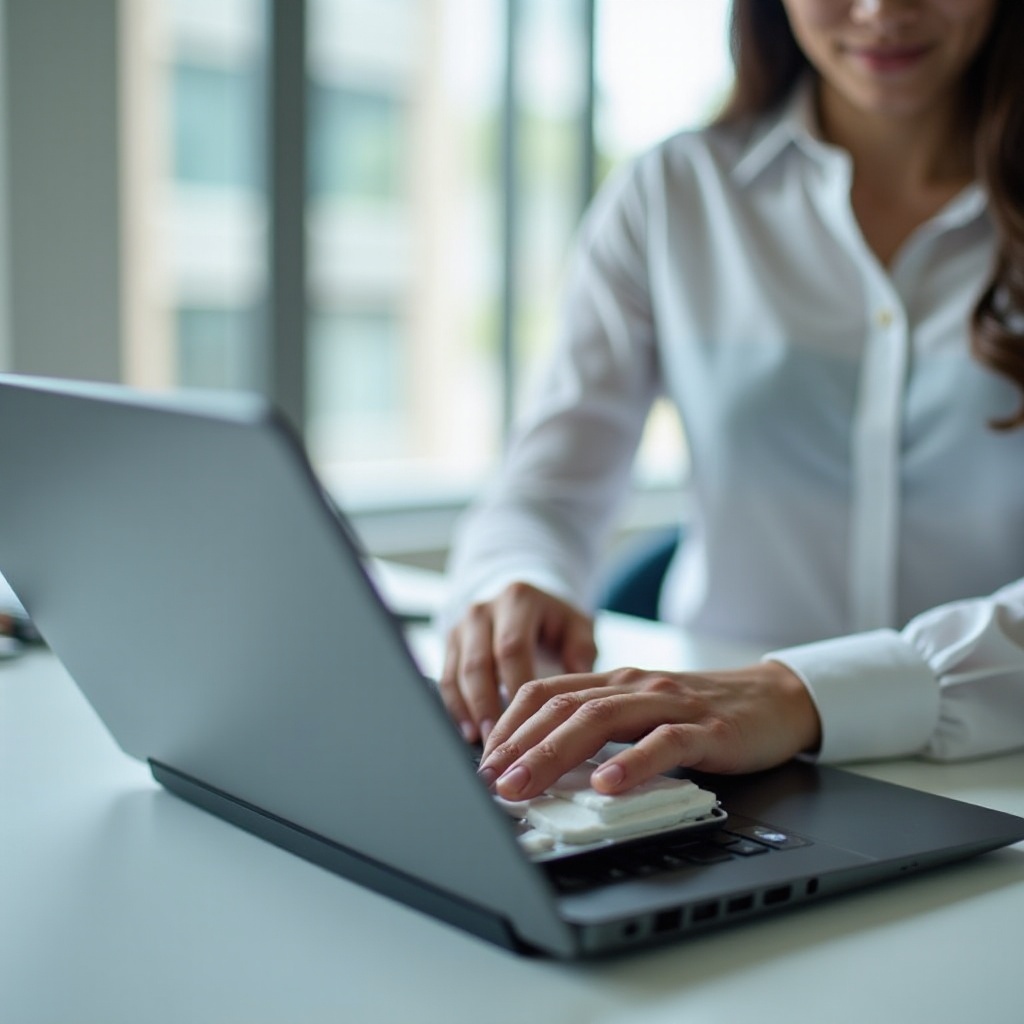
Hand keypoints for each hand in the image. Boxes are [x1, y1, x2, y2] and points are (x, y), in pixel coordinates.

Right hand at [439, 582, 596, 744]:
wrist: (526, 603)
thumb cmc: (556, 622)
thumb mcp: (579, 627)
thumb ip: (582, 653)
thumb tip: (576, 690)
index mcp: (518, 599)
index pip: (512, 648)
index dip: (516, 686)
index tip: (527, 721)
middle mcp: (484, 610)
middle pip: (478, 662)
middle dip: (487, 705)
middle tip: (499, 741)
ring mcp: (462, 626)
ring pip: (457, 673)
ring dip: (469, 711)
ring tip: (484, 742)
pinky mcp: (450, 643)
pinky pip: (447, 680)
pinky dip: (456, 708)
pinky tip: (469, 732)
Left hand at [476, 661, 820, 799]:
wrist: (774, 700)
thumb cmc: (701, 714)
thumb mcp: (641, 715)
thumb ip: (599, 730)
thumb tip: (541, 765)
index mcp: (613, 682)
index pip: (545, 693)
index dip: (509, 724)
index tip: (484, 759)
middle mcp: (634, 685)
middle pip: (564, 707)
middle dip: (520, 744)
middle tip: (490, 780)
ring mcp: (670, 704)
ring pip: (602, 719)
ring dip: (557, 753)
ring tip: (528, 785)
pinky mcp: (707, 728)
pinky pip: (664, 742)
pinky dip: (633, 763)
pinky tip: (608, 785)